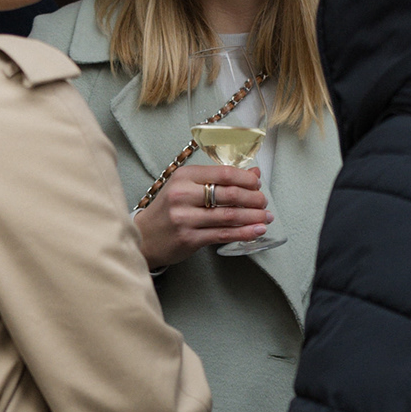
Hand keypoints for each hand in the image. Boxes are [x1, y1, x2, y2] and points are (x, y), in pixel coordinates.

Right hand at [134, 162, 268, 270]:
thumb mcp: (188, 187)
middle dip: (253, 198)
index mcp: (184, 176)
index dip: (246, 179)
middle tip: (264, 202)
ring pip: (229, 215)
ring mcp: (185, 218)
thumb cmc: (169, 209)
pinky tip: (256, 231)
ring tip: (266, 217)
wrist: (144, 236)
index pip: (223, 173)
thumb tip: (254, 173)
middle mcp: (183, 195)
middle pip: (229, 194)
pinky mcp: (189, 238)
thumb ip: (219, 179)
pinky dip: (244, 233)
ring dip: (253, 217)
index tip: (258, 184)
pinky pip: (223, 234)